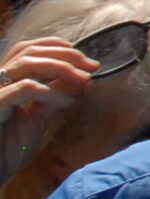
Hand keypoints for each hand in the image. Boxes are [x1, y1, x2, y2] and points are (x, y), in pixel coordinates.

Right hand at [0, 39, 97, 188]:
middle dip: (66, 54)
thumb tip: (83, 77)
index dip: (60, 49)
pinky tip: (67, 102)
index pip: (29, 49)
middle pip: (29, 50)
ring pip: (26, 62)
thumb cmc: (8, 149)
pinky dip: (51, 91)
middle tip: (92, 67)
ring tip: (84, 81)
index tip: (87, 62)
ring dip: (61, 67)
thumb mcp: (38, 117)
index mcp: (4, 81)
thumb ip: (56, 95)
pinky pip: (26, 88)